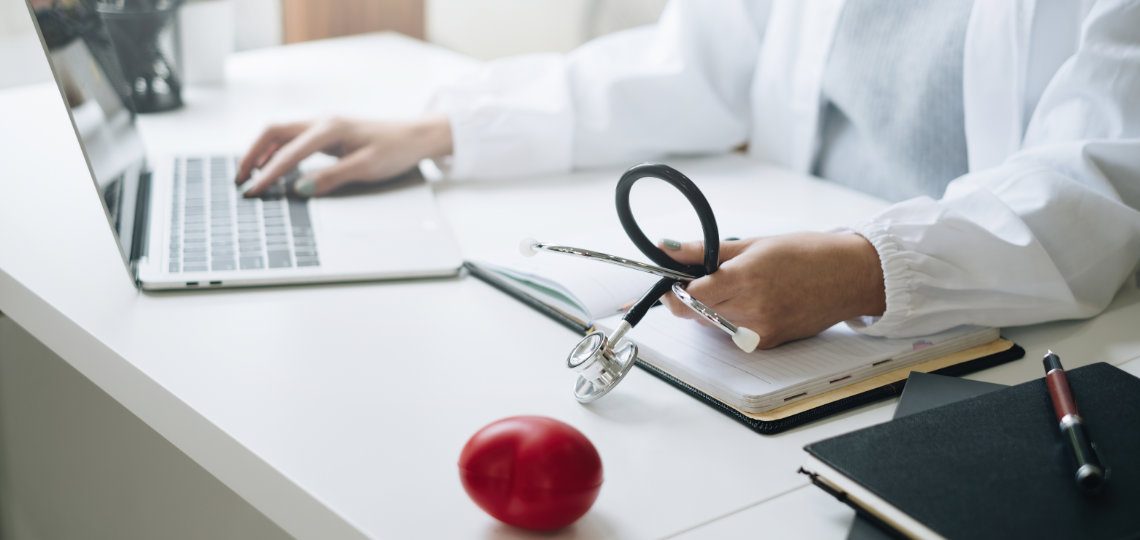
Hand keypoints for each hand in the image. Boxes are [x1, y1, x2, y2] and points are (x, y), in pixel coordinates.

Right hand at [235, 116, 451, 196]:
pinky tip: (273, 165)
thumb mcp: (365, 168)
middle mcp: (322, 121)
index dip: (267, 174)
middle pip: (273, 132)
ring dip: (262, 151)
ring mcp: (323, 124)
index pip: (289, 153)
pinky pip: (293, 138)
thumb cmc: (395, 150)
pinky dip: (277, 150)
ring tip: (248, 175)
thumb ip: (331, 178)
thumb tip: (299, 189)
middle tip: (239, 180)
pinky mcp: (328, 132)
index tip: (252, 192)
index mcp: (329, 129)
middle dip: (252, 155)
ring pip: (281, 133)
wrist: (415, 136)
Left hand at [659, 232, 885, 348]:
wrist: (851, 277)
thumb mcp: (753, 244)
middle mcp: (752, 310)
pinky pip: (732, 334)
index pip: (690, 294)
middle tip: (698, 277)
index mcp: (746, 279)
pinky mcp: (768, 344)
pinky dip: (730, 319)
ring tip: (733, 286)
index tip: (671, 277)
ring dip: (708, 308)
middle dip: (687, 297)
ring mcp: (760, 331)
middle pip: (695, 313)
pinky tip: (750, 301)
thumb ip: (705, 251)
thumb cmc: (807, 254)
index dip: (674, 287)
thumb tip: (666, 249)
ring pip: (711, 324)